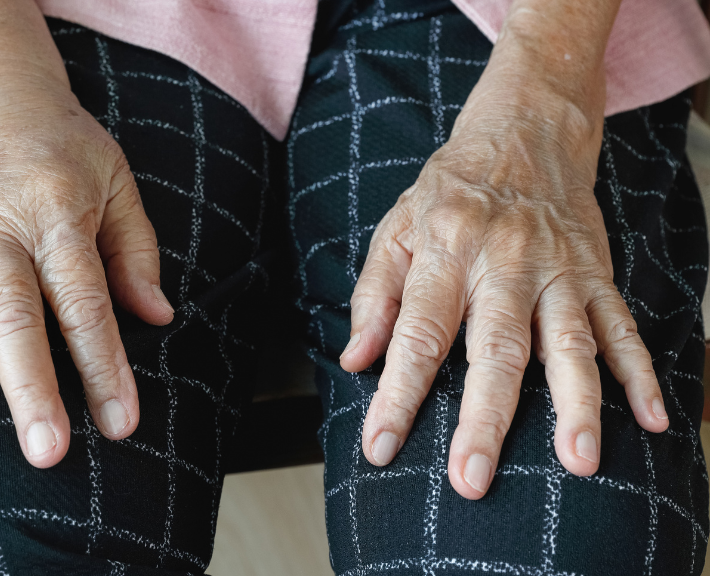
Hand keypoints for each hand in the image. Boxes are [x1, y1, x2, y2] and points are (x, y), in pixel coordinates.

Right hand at [0, 74, 173, 467]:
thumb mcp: (115, 180)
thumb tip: (158, 318)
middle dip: (30, 385)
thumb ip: (136, 250)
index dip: (104, 364)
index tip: (119, 421)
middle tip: (43, 449)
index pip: (85, 302)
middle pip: (15, 315)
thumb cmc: (61, 146)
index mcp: (58, 214)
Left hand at [340, 92, 668, 498]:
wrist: (525, 131)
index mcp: (444, 252)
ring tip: (579, 462)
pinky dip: (639, 373)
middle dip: (485, 419)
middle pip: (496, 350)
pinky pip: (621, 326)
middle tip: (472, 479)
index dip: (397, 396)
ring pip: (569, 343)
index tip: (380, 447)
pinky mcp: (595, 272)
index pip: (416, 336)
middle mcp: (503, 263)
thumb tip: (355, 360)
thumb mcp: (396, 229)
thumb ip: (374, 296)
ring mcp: (556, 269)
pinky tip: (650, 420)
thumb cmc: (450, 190)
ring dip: (577, 405)